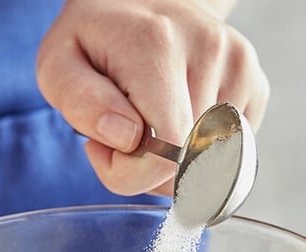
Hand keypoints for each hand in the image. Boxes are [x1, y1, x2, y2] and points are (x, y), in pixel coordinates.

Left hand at [36, 0, 268, 195]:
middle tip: (122, 137)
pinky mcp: (253, 83)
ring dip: (172, 161)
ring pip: (211, 161)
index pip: (167, 150)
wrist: (140, 7)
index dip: (134, 174)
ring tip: (148, 122)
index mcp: (156, 48)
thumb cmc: (93, 44)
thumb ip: (82, 103)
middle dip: (149, 170)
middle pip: (190, 162)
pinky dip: (196, 150)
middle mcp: (209, 51)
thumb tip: (128, 138)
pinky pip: (227, 149)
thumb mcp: (58, 68)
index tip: (106, 151)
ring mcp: (237, 66)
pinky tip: (175, 118)